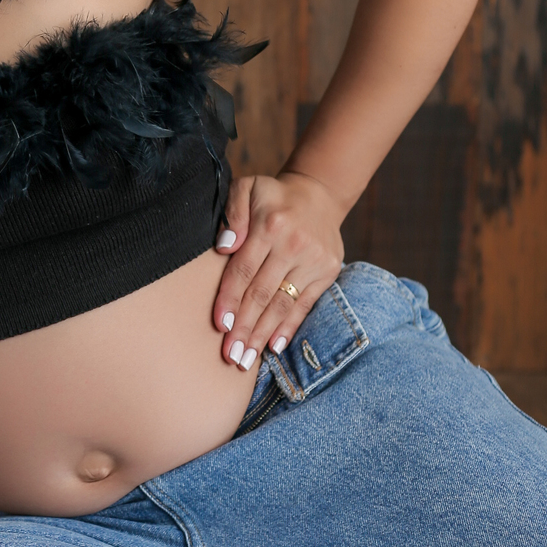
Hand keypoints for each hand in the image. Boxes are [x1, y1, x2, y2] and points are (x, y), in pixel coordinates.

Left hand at [212, 170, 344, 369]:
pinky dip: (288, 327)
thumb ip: (232, 213)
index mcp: (270, 225)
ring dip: (262, 334)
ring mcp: (313, 260)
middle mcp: (293, 244)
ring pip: (282, 304)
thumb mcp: (247, 188)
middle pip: (262, 293)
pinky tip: (273, 346)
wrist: (318, 193)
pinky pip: (304, 304)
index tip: (219, 325)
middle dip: (244, 327)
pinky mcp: (327, 272)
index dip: (230, 299)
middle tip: (229, 356)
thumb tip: (224, 246)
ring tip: (245, 359)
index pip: (244, 269)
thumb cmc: (272, 196)